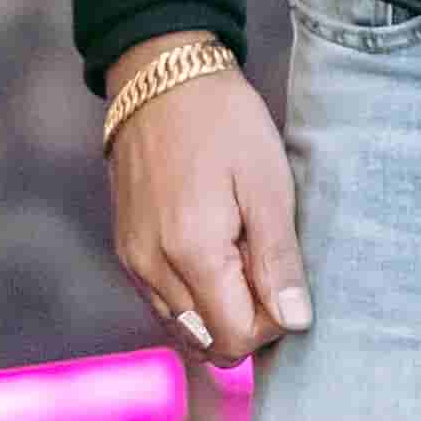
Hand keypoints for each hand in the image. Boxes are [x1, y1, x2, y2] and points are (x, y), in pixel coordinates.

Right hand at [109, 70, 309, 364]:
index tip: (286, 278)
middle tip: (266, 266)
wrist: (162, 78)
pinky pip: (163, 304)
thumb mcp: (268, 185)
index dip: (273, 323)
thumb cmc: (225, 124)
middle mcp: (152, 268)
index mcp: (192, 253)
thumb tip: (295, 323)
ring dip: (219, 311)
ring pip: (183, 330)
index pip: (236, 339)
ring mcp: (133, 261)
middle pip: (209, 342)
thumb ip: (279, 260)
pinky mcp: (125, 250)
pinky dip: (194, 298)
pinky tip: (215, 253)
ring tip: (241, 253)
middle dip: (246, 322)